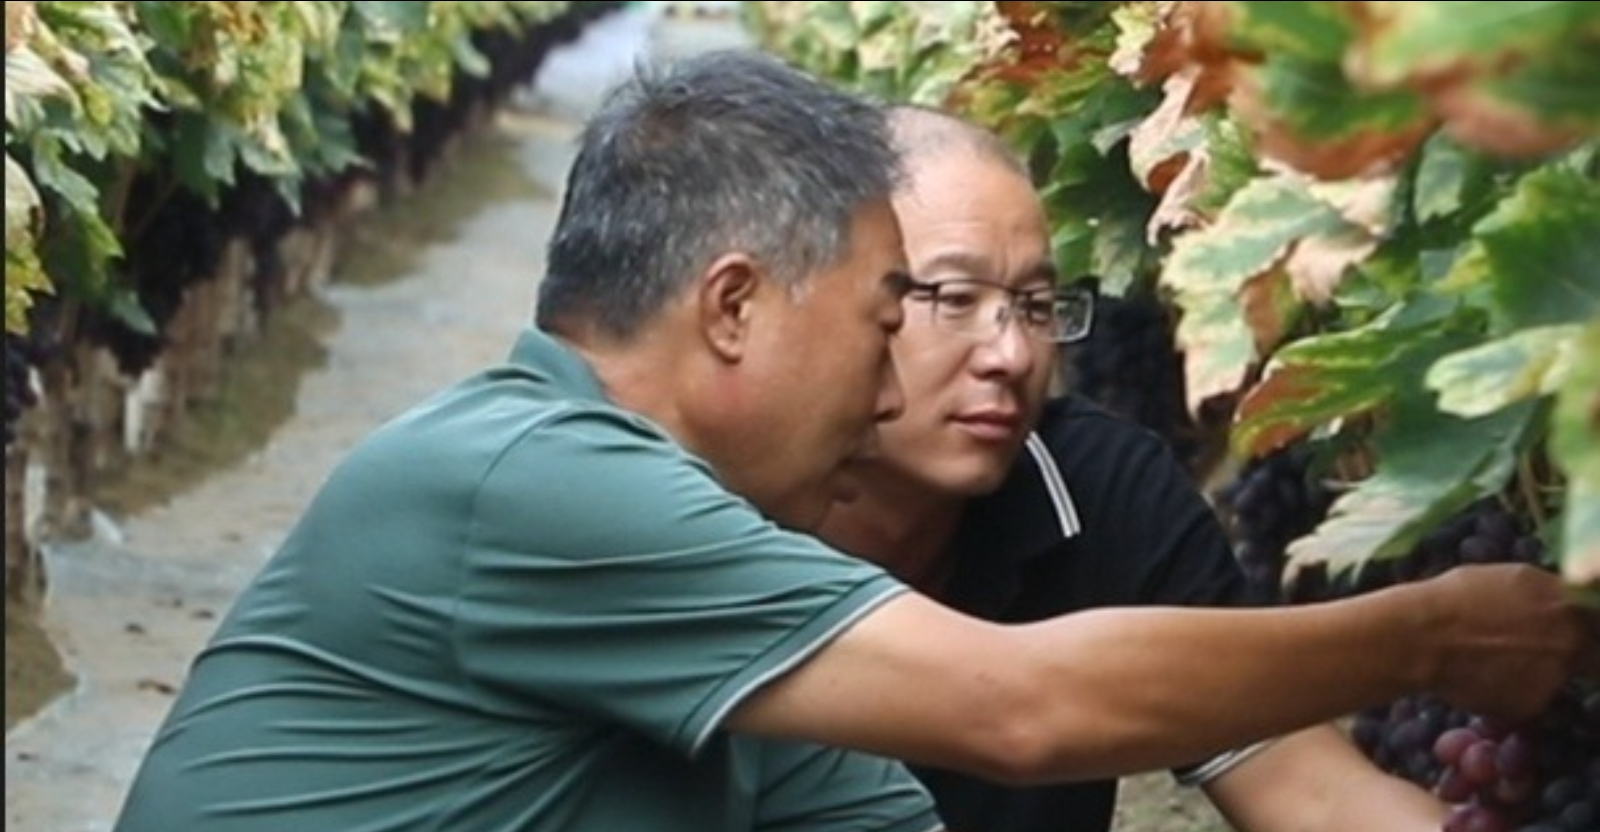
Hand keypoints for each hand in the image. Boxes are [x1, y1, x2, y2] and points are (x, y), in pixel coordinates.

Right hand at [1418, 564, 1588, 722]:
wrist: (1420, 637)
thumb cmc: (1451, 598)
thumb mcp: (1506, 578)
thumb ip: (1542, 593)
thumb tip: (1555, 603)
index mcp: (1566, 600)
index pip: (1598, 617)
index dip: (1589, 627)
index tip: (1578, 632)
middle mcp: (1571, 636)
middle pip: (1593, 654)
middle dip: (1571, 654)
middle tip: (1536, 653)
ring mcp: (1557, 673)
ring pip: (1556, 677)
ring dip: (1537, 675)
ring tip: (1493, 664)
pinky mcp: (1535, 703)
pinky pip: (1530, 699)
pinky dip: (1511, 694)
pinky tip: (1482, 680)